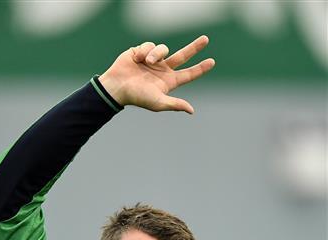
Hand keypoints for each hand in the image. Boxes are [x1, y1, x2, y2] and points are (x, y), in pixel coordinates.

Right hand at [99, 36, 214, 112]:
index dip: (200, 69)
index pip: (188, 75)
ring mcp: (153, 60)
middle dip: (194, 48)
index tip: (212, 62)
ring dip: (156, 53)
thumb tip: (191, 111)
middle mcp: (162, 70)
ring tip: (146, 62)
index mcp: (168, 82)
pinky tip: (136, 59)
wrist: (117, 86)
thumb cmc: (137, 97)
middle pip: (183, 56)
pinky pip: (149, 45)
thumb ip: (175, 105)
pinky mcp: (142, 52)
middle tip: (206, 39)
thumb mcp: (158, 102)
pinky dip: (144, 51)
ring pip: (163, 48)